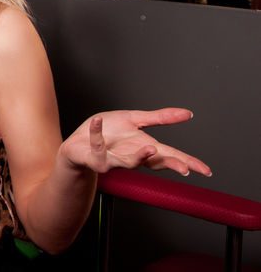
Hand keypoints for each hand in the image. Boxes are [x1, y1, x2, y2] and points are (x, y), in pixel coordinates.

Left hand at [59, 108, 211, 176]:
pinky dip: (96, 133)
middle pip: (154, 163)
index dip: (187, 162)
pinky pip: (97, 145)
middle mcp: (132, 156)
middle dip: (169, 165)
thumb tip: (187, 113)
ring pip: (128, 162)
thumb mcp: (135, 119)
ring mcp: (114, 160)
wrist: (79, 141)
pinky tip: (96, 121)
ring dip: (139, 156)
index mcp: (144, 146)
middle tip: (184, 169)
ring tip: (150, 148)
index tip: (205, 170)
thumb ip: (160, 118)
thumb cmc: (108, 132)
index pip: (170, 156)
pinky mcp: (96, 158)